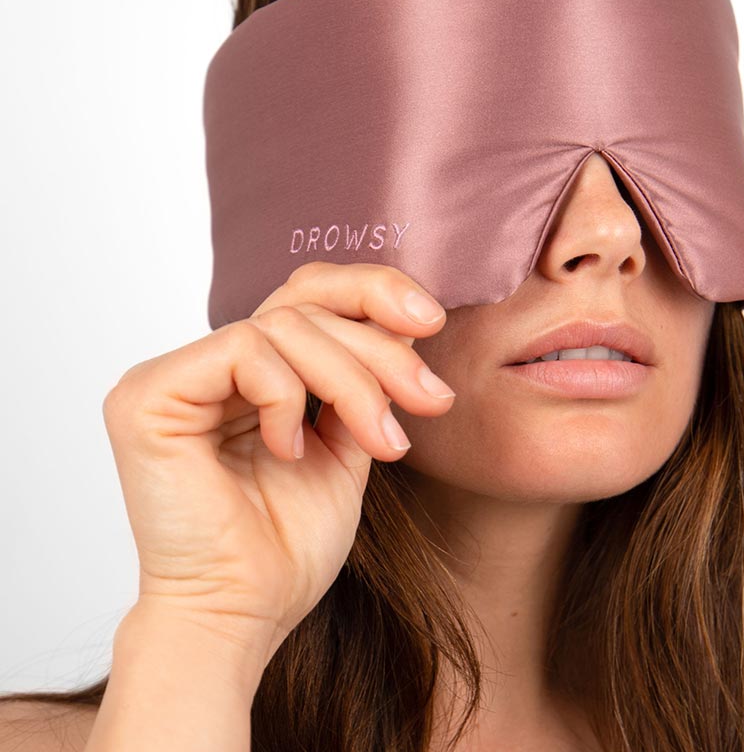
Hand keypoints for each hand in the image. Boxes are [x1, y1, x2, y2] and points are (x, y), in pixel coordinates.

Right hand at [102, 262, 456, 657]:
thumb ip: (366, 377)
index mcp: (251, 372)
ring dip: (352, 381)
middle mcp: (208, 364)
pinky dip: (286, 397)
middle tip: (429, 396)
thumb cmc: (289, 545)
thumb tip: (406, 319)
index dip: (372, 291)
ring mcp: (175, 375)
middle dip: (379, 345)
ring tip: (382, 442)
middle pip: (303, 298)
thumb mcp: (351, 440)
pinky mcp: (148, 393)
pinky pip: (244, 351)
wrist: (244, 614)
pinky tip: (288, 451)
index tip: (432, 322)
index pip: (309, 294)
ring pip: (286, 324)